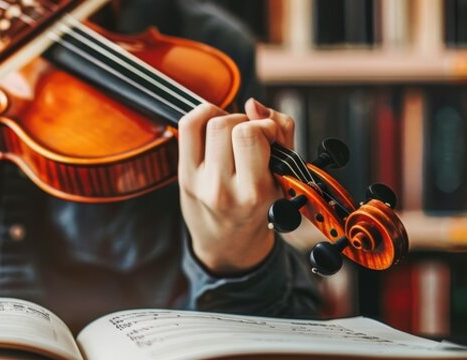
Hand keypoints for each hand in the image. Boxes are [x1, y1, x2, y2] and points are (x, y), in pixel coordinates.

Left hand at [177, 98, 295, 274]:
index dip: (265, 125)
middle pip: (227, 124)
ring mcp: (198, 181)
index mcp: (254, 192)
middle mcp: (221, 189)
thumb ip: (282, 134)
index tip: (271, 135)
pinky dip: (202, 115)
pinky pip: (187, 126)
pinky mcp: (183, 175)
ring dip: (226, 117)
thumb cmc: (259, 209)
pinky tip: (214, 127)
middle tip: (253, 136)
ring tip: (235, 134)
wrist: (228, 244)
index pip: (251, 134)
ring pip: (208, 122)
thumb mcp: (283, 178)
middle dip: (245, 121)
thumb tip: (255, 105)